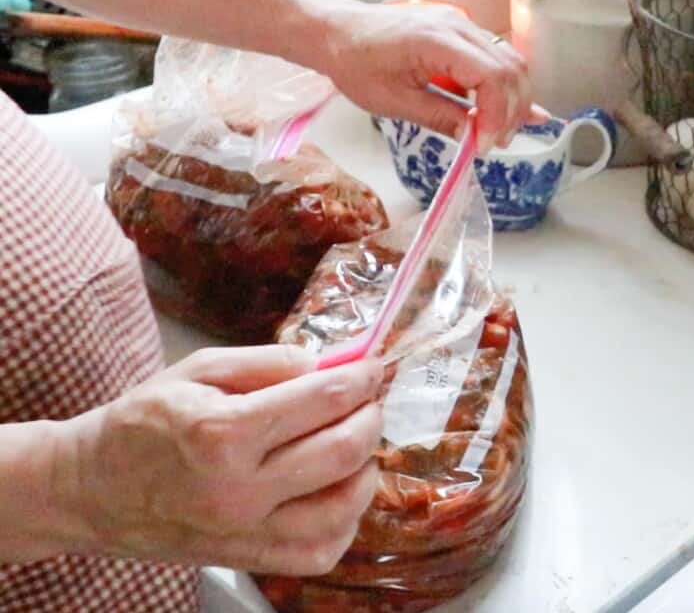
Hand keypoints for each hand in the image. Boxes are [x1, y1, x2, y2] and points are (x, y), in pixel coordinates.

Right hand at [53, 346, 382, 575]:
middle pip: (342, 452)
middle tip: (370, 400)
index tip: (375, 366)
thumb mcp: (198, 370)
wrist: (90, 491)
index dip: (361, 378)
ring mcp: (245, 533)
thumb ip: (267, 362)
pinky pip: (321, 551)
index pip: (321, 400)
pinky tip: (340, 490)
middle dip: (370, 417)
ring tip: (359, 442)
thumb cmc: (143, 422)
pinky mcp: (248, 560)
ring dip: (366, 468)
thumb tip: (326, 364)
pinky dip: (346, 521)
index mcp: (221, 432)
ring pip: (342, 508)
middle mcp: (238, 489)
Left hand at [320, 1, 547, 151]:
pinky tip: (509, 111)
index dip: (496, 116)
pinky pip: (497, 58)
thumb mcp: (395, 102)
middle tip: (494, 144)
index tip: (483, 146)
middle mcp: (458, 26)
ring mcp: (463, 24)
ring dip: (513, 99)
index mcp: (437, 41)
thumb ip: (440, 118)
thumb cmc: (357, 64)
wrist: (339, 32)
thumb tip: (476, 137)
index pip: (492, 77)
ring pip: (510, 62)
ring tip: (498, 132)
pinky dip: (506, 86)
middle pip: (510, 69)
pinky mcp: (462, 31)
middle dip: (511, 111)